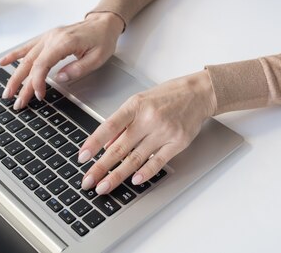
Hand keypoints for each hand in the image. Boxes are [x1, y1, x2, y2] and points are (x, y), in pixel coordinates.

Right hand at [0, 12, 124, 106]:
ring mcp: (48, 37)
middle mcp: (52, 38)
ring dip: (15, 75)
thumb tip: (60, 79)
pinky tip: (3, 62)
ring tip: (8, 90)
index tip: (38, 95)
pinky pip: (28, 47)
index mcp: (64, 42)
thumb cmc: (102, 39)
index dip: (38, 81)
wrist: (103, 23)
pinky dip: (14, 55)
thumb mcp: (98, 57)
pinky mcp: (48, 38)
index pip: (43, 64)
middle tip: (16, 101)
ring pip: (26, 57)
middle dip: (21, 84)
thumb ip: (78, 69)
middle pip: (31, 63)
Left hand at [78, 70, 216, 193]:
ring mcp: (164, 131)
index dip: (93, 143)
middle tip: (88, 181)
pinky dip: (145, 173)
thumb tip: (105, 145)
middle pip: (119, 147)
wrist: (198, 94)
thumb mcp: (140, 101)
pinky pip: (158, 162)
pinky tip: (134, 181)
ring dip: (117, 175)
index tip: (82, 157)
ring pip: (136, 158)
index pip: (109, 126)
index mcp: (136, 106)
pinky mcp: (177, 142)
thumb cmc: (168, 96)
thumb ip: (122, 122)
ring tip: (104, 187)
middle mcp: (149, 118)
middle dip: (101, 167)